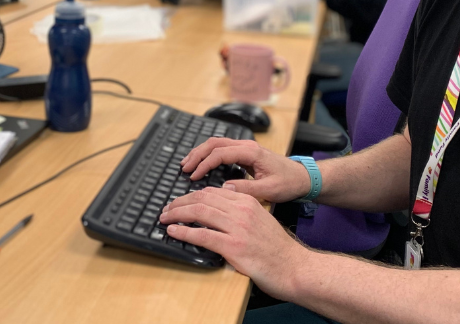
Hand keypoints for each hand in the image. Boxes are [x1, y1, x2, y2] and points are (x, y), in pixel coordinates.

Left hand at [160, 187, 309, 297]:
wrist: (294, 267)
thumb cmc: (278, 249)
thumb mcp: (260, 220)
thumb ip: (241, 213)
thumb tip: (217, 213)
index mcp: (248, 201)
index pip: (212, 192)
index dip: (191, 195)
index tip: (180, 201)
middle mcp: (241, 210)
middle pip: (202, 198)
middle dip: (180, 202)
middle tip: (167, 209)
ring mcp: (237, 228)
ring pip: (199, 212)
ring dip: (177, 214)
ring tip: (165, 218)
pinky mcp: (233, 246)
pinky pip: (201, 235)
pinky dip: (183, 232)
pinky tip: (173, 231)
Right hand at [180, 138, 310, 202]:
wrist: (301, 177)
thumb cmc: (288, 183)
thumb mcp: (269, 190)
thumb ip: (247, 189)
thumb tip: (225, 188)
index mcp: (251, 152)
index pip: (220, 153)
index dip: (204, 164)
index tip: (194, 176)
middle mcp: (246, 146)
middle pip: (214, 143)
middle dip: (197, 155)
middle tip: (184, 168)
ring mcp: (245, 148)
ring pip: (216, 143)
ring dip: (200, 152)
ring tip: (187, 164)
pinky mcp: (244, 153)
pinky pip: (221, 149)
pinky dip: (208, 154)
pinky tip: (201, 163)